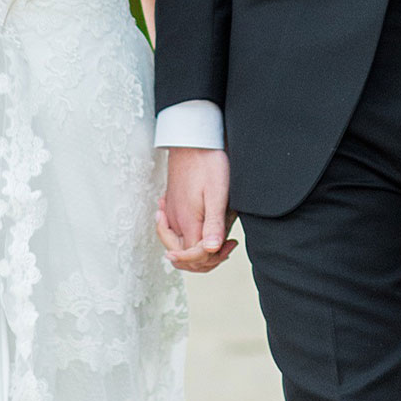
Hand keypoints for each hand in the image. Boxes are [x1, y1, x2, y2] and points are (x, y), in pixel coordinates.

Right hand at [157, 146, 237, 273]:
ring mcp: (171, 214)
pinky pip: (178, 232)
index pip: (193, 256)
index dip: (211, 258)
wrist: (191, 141)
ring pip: (180, 245)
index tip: (229, 246)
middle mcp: (175, 221)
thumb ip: (214, 223)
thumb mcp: (217, 193)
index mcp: (186, 221)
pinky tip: (205, 229)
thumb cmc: (207, 163)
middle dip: (206, 259)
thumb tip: (211, 250)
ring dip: (199, 249)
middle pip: (184, 256)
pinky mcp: (172, 207)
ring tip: (221, 240)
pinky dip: (191, 237)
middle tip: (228, 246)